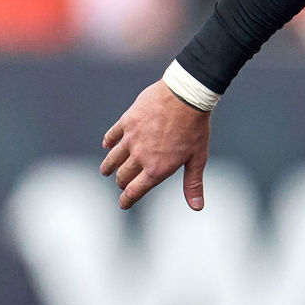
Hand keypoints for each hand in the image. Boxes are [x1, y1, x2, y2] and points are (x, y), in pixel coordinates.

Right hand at [100, 80, 211, 210]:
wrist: (185, 97)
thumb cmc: (195, 128)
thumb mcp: (198, 157)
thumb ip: (193, 183)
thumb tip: (197, 207)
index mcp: (156, 169)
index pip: (135, 191)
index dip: (127, 200)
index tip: (124, 204)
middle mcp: (140, 157)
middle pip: (123, 176)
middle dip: (122, 183)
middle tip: (122, 183)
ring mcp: (131, 139)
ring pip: (113, 158)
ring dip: (109, 167)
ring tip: (106, 170)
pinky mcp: (127, 122)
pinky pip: (112, 135)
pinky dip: (108, 142)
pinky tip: (107, 145)